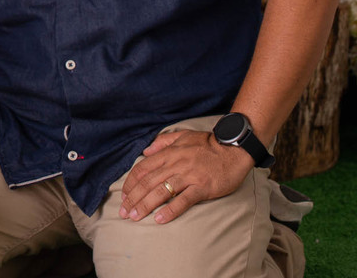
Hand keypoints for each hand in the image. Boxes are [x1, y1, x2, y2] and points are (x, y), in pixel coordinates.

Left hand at [118, 130, 253, 223]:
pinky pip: (183, 200)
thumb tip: (145, 151)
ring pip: (161, 192)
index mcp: (168, 153)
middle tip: (123, 212)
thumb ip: (162, 142)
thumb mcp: (182, 136)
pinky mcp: (202, 187)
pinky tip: (160, 219)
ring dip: (145, 205)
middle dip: (133, 199)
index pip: (142, 169)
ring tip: (134, 217)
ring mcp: (188, 176)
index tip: (123, 195)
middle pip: (147, 183)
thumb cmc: (208, 143)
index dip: (130, 183)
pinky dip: (170, 210)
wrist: (234, 149)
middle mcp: (175, 165)